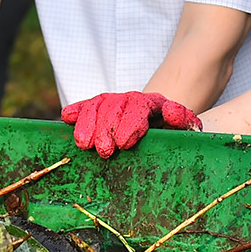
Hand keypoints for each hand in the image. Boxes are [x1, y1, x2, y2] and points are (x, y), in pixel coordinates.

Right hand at [62, 91, 200, 157]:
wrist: (162, 122)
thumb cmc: (172, 131)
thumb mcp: (184, 127)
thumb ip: (183, 119)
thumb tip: (172, 111)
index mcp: (153, 104)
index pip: (139, 108)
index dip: (130, 124)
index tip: (124, 143)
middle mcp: (132, 100)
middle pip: (116, 107)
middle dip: (107, 129)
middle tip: (105, 152)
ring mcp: (115, 101)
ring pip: (98, 105)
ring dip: (89, 124)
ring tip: (84, 145)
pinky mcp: (101, 106)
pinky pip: (86, 105)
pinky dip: (77, 110)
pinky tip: (67, 117)